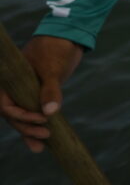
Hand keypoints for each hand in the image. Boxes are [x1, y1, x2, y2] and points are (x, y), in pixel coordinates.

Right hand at [2, 36, 84, 152]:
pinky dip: (37, 126)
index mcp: (9, 81)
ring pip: (22, 117)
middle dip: (26, 127)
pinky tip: (41, 143)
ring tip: (41, 147)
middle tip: (46, 135)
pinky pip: (33, 113)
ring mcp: (25, 92)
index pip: (6, 106)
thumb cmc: (55, 49)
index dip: (21, 116)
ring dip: (30, 131)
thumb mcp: (52, 69)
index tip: (42, 118)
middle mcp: (14, 89)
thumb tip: (49, 112)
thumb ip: (50, 90)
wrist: (67, 38)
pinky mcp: (37, 95)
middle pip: (13, 115)